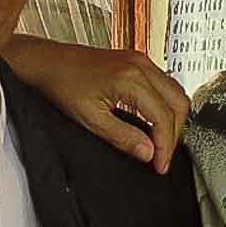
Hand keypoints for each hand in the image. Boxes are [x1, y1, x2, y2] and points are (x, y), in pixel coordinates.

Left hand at [4, 38, 188, 173]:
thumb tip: (148, 153)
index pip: (164, 118)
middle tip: (161, 157)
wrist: (47, 62)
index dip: (165, 146)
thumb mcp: (90, 118)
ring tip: (159, 142)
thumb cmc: (61, 84)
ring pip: (175, 93)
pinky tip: (152, 122)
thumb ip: (122, 137)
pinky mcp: (136, 61)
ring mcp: (140, 60)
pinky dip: (164, 105)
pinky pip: (164, 84)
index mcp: (132, 78)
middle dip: (174, 134)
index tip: (159, 165)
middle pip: (178, 104)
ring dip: (172, 119)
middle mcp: (141, 65)